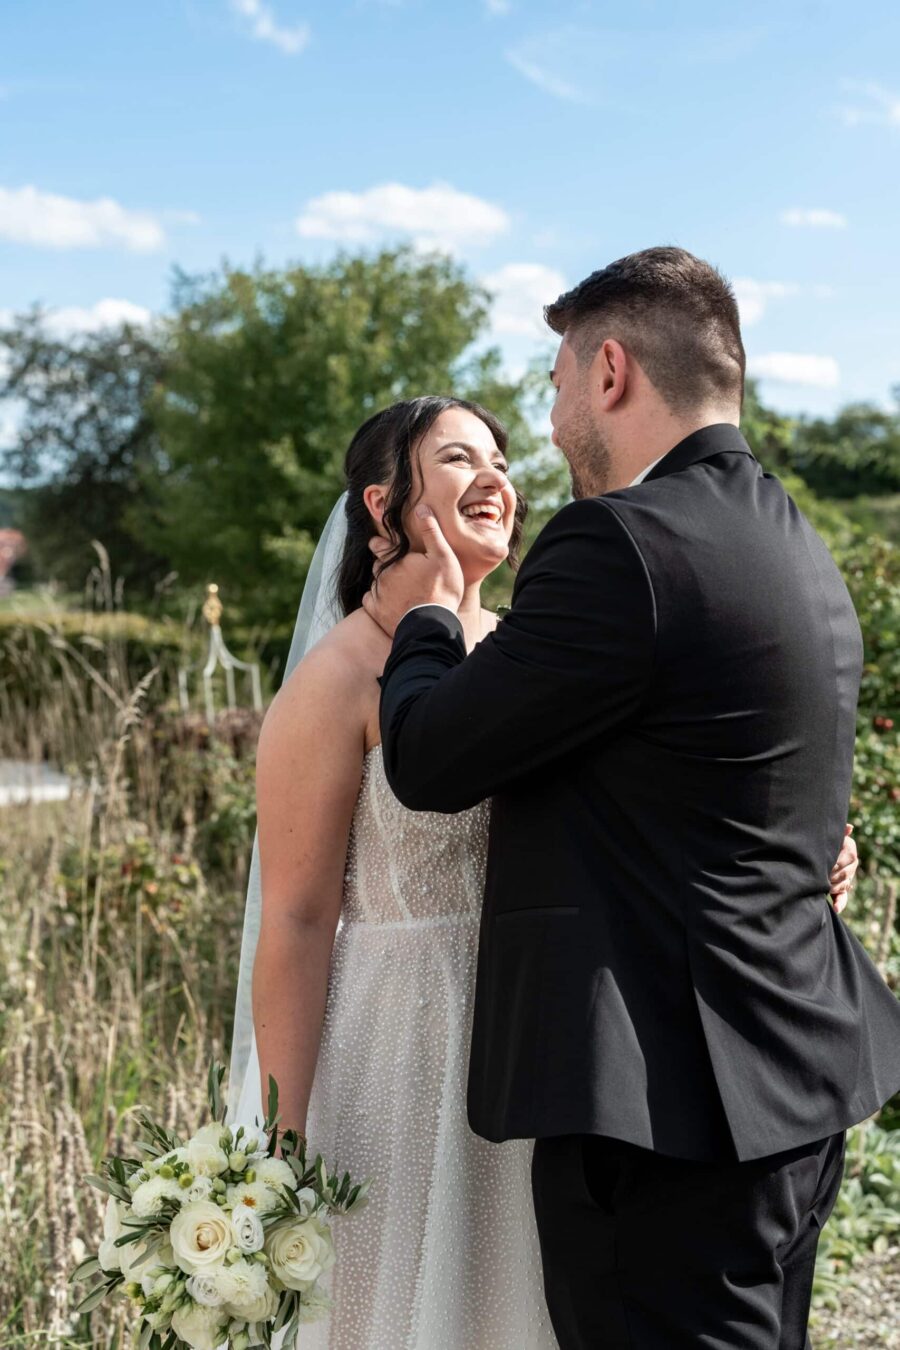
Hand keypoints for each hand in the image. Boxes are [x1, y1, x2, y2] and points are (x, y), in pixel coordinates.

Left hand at [362, 505, 464, 637]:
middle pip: (377, 564)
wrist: (431, 625)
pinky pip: (369, 602)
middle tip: (396, 567)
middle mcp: (381, 574)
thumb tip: (421, 507)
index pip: (378, 544)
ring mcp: (377, 594)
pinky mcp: (376, 612)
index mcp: (394, 558)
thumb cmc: (441, 589)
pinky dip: (376, 601)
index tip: (379, 542)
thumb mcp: (443, 556)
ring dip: (381, 583)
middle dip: (383, 564)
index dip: (379, 543)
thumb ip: (431, 531)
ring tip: (396, 587)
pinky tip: (387, 602)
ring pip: (374, 583)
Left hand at [829, 824, 858, 914]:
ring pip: (844, 885)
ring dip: (835, 887)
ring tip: (824, 887)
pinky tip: (835, 908)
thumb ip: (840, 832)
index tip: (828, 865)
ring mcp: (847, 878)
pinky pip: (843, 898)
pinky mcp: (841, 889)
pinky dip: (840, 904)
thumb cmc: (822, 842)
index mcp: (849, 850)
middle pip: (846, 873)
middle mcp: (851, 865)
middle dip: (834, 875)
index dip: (837, 862)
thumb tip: (850, 827)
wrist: (814, 852)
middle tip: (822, 877)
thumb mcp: (829, 837)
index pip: (849, 858)